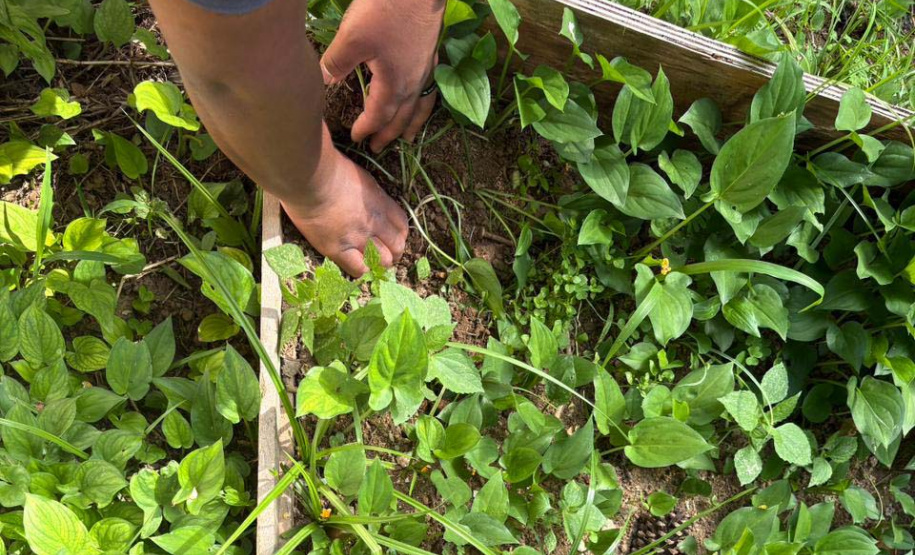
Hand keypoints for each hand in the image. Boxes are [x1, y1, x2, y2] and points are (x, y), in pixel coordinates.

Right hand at [281, 133, 408, 276]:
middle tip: (383, 253)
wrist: (309, 177)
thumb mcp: (361, 177)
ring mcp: (358, 238)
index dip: (399, 235)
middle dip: (393, 252)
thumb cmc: (329, 169)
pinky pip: (358, 270)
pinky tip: (354, 264)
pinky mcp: (338, 250)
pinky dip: (361, 270)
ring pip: (382, 262)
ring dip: (379, 263)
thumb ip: (371, 194)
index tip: (391, 237)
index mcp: (381, 204)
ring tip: (370, 261)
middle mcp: (375, 223)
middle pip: (397, 247)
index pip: (403, 226)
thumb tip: (373, 201)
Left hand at [321, 0, 444, 151]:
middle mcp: (413, 83)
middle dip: (389, 134)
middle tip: (378, 148)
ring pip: (420, 105)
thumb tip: (324, 82)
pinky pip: (428, 89)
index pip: (379, 115)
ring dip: (412, 124)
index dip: (367, 128)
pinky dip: (423, 101)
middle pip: (402, 117)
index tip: (356, 138)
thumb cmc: (385, 11)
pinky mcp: (430, 54)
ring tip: (410, 138)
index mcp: (394, 84)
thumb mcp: (351, 38)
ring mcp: (425, 69)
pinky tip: (419, 96)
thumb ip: (336, 64)